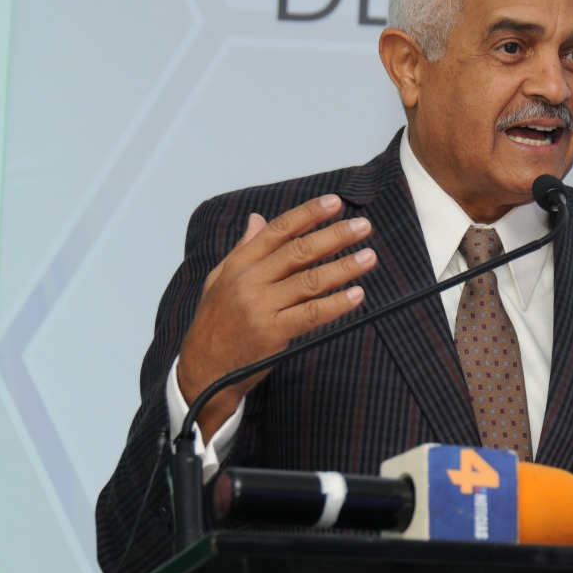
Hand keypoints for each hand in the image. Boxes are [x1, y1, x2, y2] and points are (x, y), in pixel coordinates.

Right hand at [178, 194, 376, 442]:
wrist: (203, 369)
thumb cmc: (215, 323)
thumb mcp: (220, 279)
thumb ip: (243, 248)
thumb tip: (257, 218)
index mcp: (239, 265)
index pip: (278, 231)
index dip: (308, 215)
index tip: (334, 203)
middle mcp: (250, 281)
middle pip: (299, 251)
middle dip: (334, 236)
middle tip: (363, 227)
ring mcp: (261, 307)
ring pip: (309, 281)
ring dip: (343, 267)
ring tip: (369, 257)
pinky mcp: (273, 333)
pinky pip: (311, 314)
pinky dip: (336, 304)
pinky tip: (357, 295)